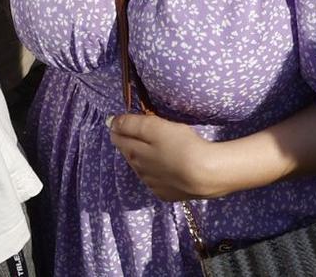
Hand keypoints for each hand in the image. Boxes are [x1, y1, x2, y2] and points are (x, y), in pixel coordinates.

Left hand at [109, 112, 232, 201]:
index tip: (122, 120)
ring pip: (142, 169)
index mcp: (133, 152)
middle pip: (129, 154)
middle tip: (136, 133)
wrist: (204, 175)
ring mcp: (153, 184)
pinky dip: (157, 174)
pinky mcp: (167, 194)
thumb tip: (110, 122)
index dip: (118, 127)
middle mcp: (139, 170)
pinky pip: (156, 182)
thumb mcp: (155, 127)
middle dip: (129, 143)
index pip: (118, 138)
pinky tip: (166, 169)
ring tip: (153, 150)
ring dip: (143, 159)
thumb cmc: (180, 145)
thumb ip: (131, 124)